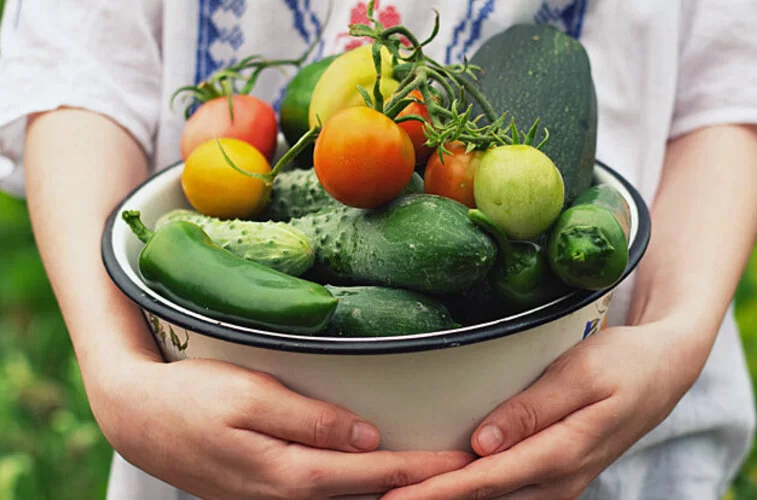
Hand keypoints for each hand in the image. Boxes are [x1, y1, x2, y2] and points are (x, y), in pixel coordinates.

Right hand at [94, 356, 472, 499]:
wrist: (137, 419)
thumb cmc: (191, 399)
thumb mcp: (249, 396)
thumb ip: (310, 420)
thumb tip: (367, 436)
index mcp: (288, 474)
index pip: (370, 474)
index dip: (419, 469)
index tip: (460, 462)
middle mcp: (285, 499)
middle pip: (365, 497)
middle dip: (414, 487)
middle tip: (463, 474)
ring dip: (389, 489)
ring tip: (431, 475)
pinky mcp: (265, 495)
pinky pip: (323, 496)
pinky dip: (357, 487)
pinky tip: (377, 474)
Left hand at [382, 318, 706, 498]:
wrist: (665, 371)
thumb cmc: (623, 364)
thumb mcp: (581, 374)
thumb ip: (533, 409)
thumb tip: (483, 443)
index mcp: (563, 453)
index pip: (485, 480)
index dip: (437, 492)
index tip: (394, 496)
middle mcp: (559, 481)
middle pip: (483, 499)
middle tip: (379, 496)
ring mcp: (559, 483)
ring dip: (448, 499)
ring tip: (399, 494)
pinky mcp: (555, 476)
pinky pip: (507, 492)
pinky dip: (473, 492)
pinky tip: (442, 486)